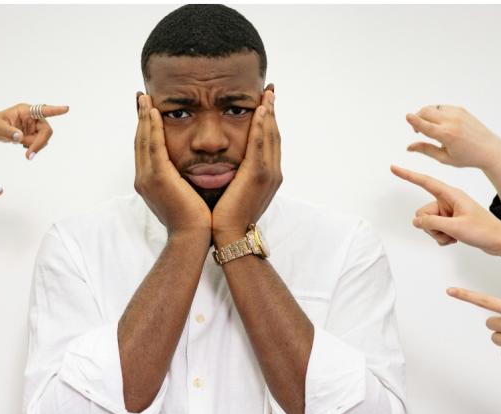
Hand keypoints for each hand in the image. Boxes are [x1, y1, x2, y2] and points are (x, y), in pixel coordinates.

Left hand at [0, 102, 68, 159]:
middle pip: (46, 131)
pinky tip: (22, 145)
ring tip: (20, 145)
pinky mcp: (33, 134)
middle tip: (28, 156)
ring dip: (34, 146)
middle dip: (38, 143)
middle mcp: (33, 117)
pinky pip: (39, 143)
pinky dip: (32, 148)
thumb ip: (9, 132)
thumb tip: (19, 137)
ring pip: (43, 139)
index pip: (43, 110)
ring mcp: (34, 126)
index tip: (66, 109)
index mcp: (26, 110)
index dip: (55, 110)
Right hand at [133, 93, 210, 237]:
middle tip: (141, 97)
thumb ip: (180, 180)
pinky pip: (153, 146)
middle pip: (140, 141)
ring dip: (144, 116)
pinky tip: (153, 111)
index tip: (146, 110)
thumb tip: (187, 170)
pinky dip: (152, 127)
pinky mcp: (158, 178)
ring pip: (143, 140)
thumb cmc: (194, 220)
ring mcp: (148, 178)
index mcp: (149, 183)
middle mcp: (143, 179)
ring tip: (145, 97)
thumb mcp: (184, 194)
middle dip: (140, 118)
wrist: (192, 236)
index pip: (145, 149)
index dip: (144, 128)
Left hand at [212, 85, 281, 244]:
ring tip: (266, 94)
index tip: (266, 104)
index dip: (269, 122)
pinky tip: (260, 110)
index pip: (269, 142)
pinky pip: (260, 145)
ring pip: (270, 136)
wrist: (230, 236)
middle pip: (274, 135)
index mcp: (268, 176)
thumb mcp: (235, 192)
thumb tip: (228, 166)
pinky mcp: (257, 175)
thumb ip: (236, 176)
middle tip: (269, 91)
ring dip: (269, 113)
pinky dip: (261, 126)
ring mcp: (268, 174)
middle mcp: (273, 172)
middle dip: (272, 112)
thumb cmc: (227, 218)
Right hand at [390, 165, 500, 254]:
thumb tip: (416, 221)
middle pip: (423, 212)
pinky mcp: (451, 222)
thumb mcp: (455, 227)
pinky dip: (442, 237)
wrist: (500, 241)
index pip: (425, 182)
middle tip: (448, 231)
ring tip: (454, 236)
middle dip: (430, 226)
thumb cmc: (483, 230)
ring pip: (428, 223)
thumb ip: (431, 223)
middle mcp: (448, 201)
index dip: (408, 175)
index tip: (394, 168)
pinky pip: (435, 230)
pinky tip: (455, 239)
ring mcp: (449, 212)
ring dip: (438, 234)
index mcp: (451, 195)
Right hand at [404, 105, 500, 170]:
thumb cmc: (467, 157)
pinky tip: (439, 123)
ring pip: (433, 108)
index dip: (414, 121)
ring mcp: (458, 113)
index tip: (407, 116)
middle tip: (417, 130)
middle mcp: (452, 121)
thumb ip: (425, 150)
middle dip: (417, 118)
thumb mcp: (444, 158)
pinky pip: (442, 107)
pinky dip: (436, 113)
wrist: (489, 149)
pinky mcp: (461, 110)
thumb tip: (409, 147)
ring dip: (426, 115)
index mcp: (447, 135)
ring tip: (429, 127)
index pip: (426, 126)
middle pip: (426, 111)